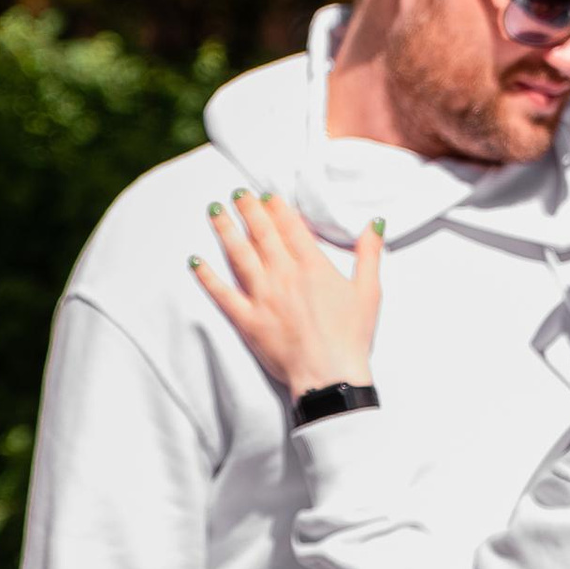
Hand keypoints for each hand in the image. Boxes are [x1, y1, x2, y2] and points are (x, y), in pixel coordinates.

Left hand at [193, 187, 382, 399]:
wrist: (330, 376)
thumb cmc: (352, 337)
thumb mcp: (369, 291)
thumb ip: (369, 253)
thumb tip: (374, 222)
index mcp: (313, 266)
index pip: (291, 227)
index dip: (277, 207)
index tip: (266, 194)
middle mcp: (284, 275)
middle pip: (262, 234)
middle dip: (248, 209)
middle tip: (237, 192)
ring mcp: (263, 297)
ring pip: (239, 255)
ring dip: (226, 230)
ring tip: (215, 210)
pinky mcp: (248, 320)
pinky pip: (223, 294)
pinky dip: (207, 276)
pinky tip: (195, 261)